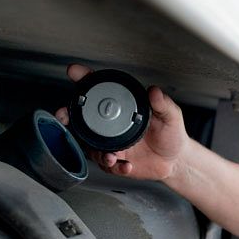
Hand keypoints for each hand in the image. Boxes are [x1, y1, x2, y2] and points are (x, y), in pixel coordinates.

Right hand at [55, 64, 188, 180]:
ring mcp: (111, 144)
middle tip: (64, 114)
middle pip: (82, 119)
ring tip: (111, 157)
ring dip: (98, 152)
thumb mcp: (171, 116)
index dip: (85, 79)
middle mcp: (112, 126)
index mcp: (123, 109)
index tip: (75, 72)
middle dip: (68, 115)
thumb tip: (154, 91)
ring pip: (91, 146)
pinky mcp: (116, 162)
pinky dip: (116, 167)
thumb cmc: (171, 134)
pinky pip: (109, 166)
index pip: (101, 91)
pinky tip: (126, 166)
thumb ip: (163, 104)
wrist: (175, 160)